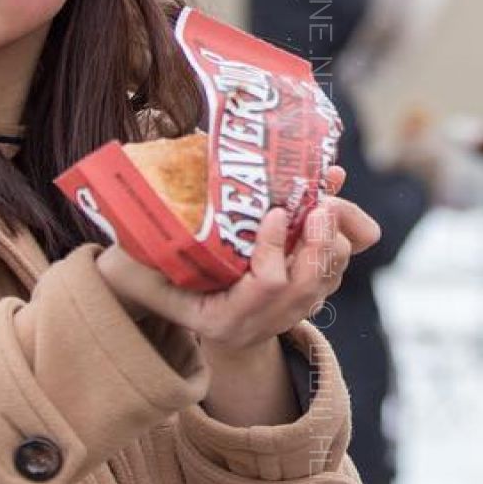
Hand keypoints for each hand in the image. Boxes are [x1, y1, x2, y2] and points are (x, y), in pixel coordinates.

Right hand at [97, 167, 381, 355]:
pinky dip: (341, 237)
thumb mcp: (141, 257)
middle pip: (307, 286)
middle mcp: (257, 325)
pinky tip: (331, 201)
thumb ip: (161, 230)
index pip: (266, 287)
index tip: (274, 211)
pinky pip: (334, 270)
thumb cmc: (145, 269)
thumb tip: (200, 158)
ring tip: (326, 197)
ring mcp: (282, 315)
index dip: (274, 248)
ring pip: (327, 277)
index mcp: (220, 319)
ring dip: (334, 236)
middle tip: (319, 202)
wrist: (162, 298)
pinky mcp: (299, 299)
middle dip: (318, 241)